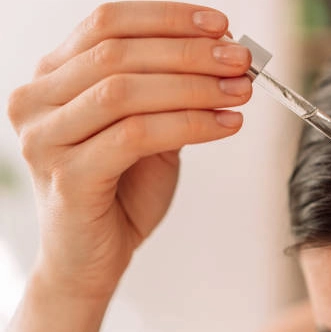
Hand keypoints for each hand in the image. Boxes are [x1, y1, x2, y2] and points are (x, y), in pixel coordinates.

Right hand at [7, 1, 251, 297]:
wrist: (92, 256)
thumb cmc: (121, 189)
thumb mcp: (148, 128)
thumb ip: (170, 92)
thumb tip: (222, 56)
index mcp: (53, 77)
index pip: (107, 24)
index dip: (167, 18)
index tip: (220, 26)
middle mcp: (38, 100)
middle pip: (117, 53)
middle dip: (190, 53)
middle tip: (240, 62)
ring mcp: (45, 139)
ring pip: (125, 91)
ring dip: (194, 87)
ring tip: (238, 91)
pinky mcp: (67, 177)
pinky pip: (136, 135)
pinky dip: (189, 124)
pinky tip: (225, 125)